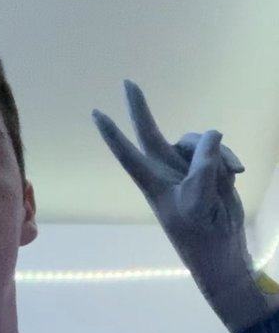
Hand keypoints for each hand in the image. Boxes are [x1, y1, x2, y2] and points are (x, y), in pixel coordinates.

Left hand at [91, 81, 245, 246]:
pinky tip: (237, 176)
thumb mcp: (199, 197)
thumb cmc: (201, 232)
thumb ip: (203, 163)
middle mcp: (166, 171)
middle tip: (127, 82)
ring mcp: (187, 169)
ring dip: (217, 154)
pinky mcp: (209, 171)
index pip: (127, 153)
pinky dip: (228, 161)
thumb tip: (212, 134)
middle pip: (151, 132)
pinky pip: (218, 152)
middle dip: (140, 108)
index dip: (112, 134)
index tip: (95, 113)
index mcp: (153, 182)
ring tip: (230, 176)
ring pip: (199, 142)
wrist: (223, 250)